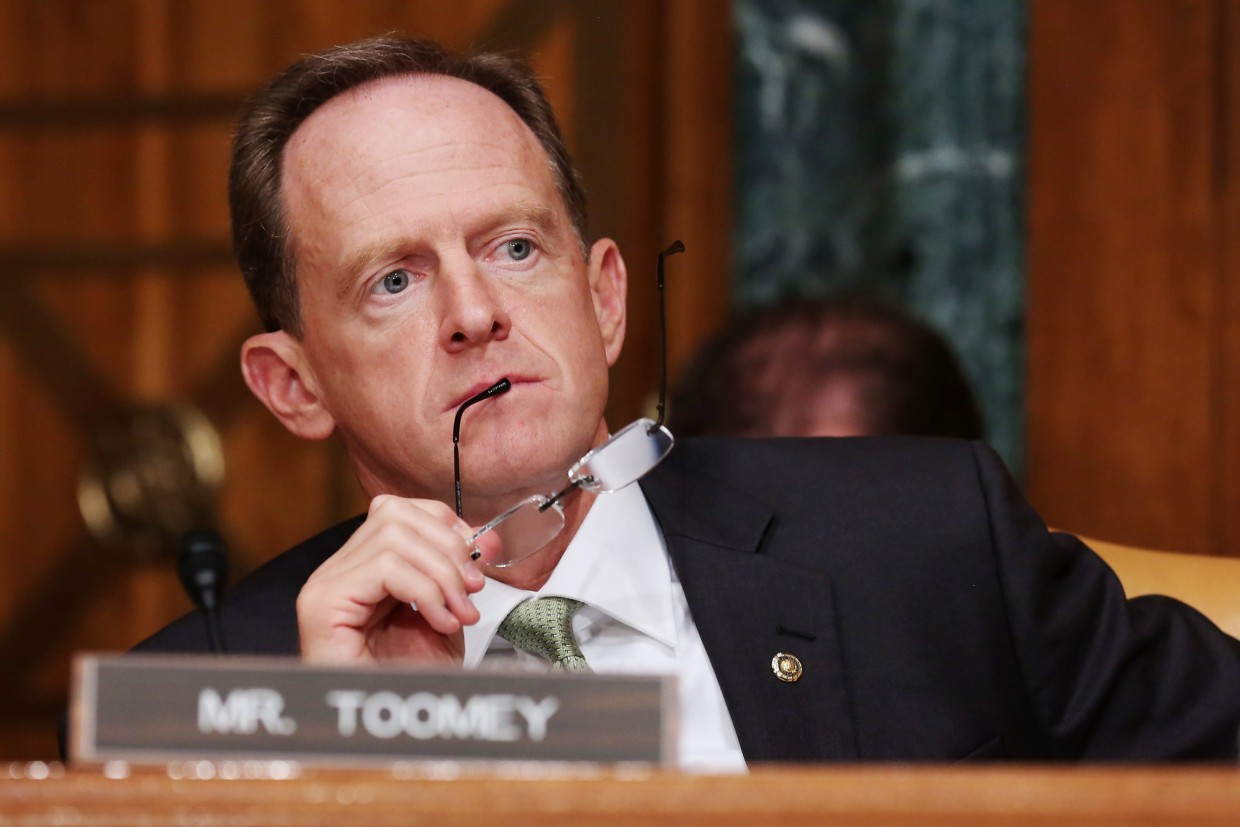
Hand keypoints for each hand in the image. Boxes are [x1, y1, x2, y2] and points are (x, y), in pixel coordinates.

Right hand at [296, 495, 486, 664]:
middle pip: (396, 514)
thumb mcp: (446, 614)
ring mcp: (325, 585)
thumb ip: (458, 574)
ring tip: (456, 615)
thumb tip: (486, 538)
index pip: (399, 510)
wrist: (388, 737)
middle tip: (470, 593)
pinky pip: (385, 567)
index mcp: (362, 568)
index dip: (444, 524)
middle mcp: (337, 571)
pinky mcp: (322, 604)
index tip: (476, 558)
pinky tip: (438, 622)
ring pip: (393, 535)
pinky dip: (424, 590)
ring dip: (442, 575)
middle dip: (447, 549)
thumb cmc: (409, 683)